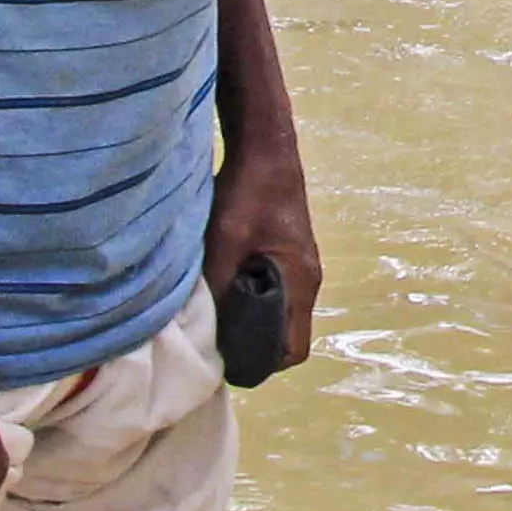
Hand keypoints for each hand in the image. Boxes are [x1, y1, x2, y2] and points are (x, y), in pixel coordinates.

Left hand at [201, 135, 319, 375]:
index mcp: (301, 282)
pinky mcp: (287, 251)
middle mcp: (306, 280)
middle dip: (255, 343)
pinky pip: (273, 290)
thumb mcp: (226, 241)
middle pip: (287, 333)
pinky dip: (252, 297)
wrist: (265, 147)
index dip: (266, 363)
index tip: (231, 359)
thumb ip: (219, 284)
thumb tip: (205, 326)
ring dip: (251, 318)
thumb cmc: (249, 193)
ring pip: (278, 311)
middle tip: (217, 340)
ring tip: (216, 315)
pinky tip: (224, 286)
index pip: (296, 349)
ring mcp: (299, 264)